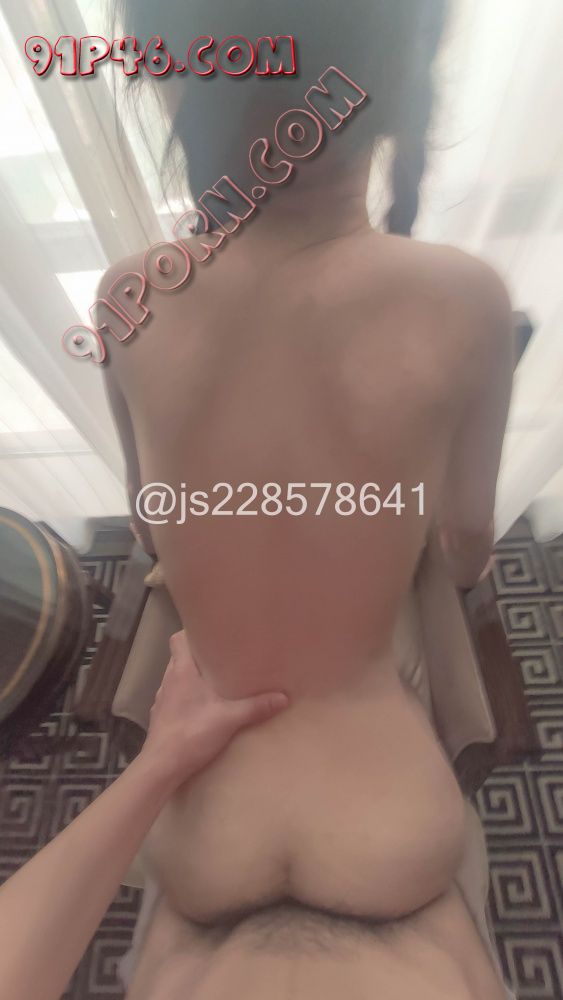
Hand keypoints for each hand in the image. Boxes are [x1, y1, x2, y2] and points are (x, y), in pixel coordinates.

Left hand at [141, 631, 288, 789]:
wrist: (161, 766)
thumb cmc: (191, 734)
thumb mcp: (229, 719)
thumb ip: (256, 707)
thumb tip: (283, 697)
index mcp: (182, 671)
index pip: (178, 640)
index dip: (190, 633)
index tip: (210, 634)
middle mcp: (169, 680)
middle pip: (180, 658)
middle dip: (198, 656)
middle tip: (221, 658)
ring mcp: (162, 700)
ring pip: (176, 678)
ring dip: (192, 678)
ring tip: (213, 683)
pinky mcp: (160, 717)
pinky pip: (174, 698)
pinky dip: (185, 698)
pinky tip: (200, 709)